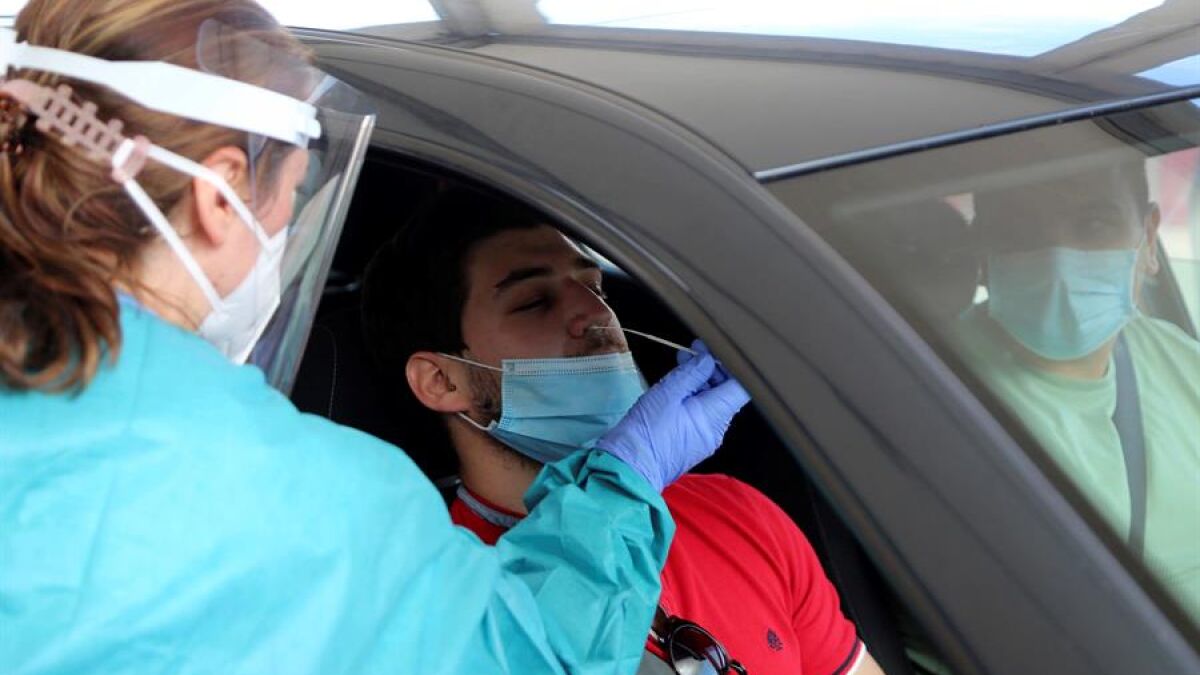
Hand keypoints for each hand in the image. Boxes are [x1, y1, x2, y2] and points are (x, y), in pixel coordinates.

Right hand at [597, 340, 750, 490]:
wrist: (629, 467)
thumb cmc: (646, 431)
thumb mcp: (667, 393)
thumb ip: (691, 373)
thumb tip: (707, 360)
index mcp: (714, 416)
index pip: (740, 387)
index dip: (730, 365)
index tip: (713, 351)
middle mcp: (716, 430)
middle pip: (726, 393)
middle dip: (712, 370)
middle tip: (692, 352)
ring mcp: (705, 439)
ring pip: (712, 404)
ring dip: (700, 383)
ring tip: (681, 365)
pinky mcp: (692, 444)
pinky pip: (700, 416)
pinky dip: (693, 399)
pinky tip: (677, 388)